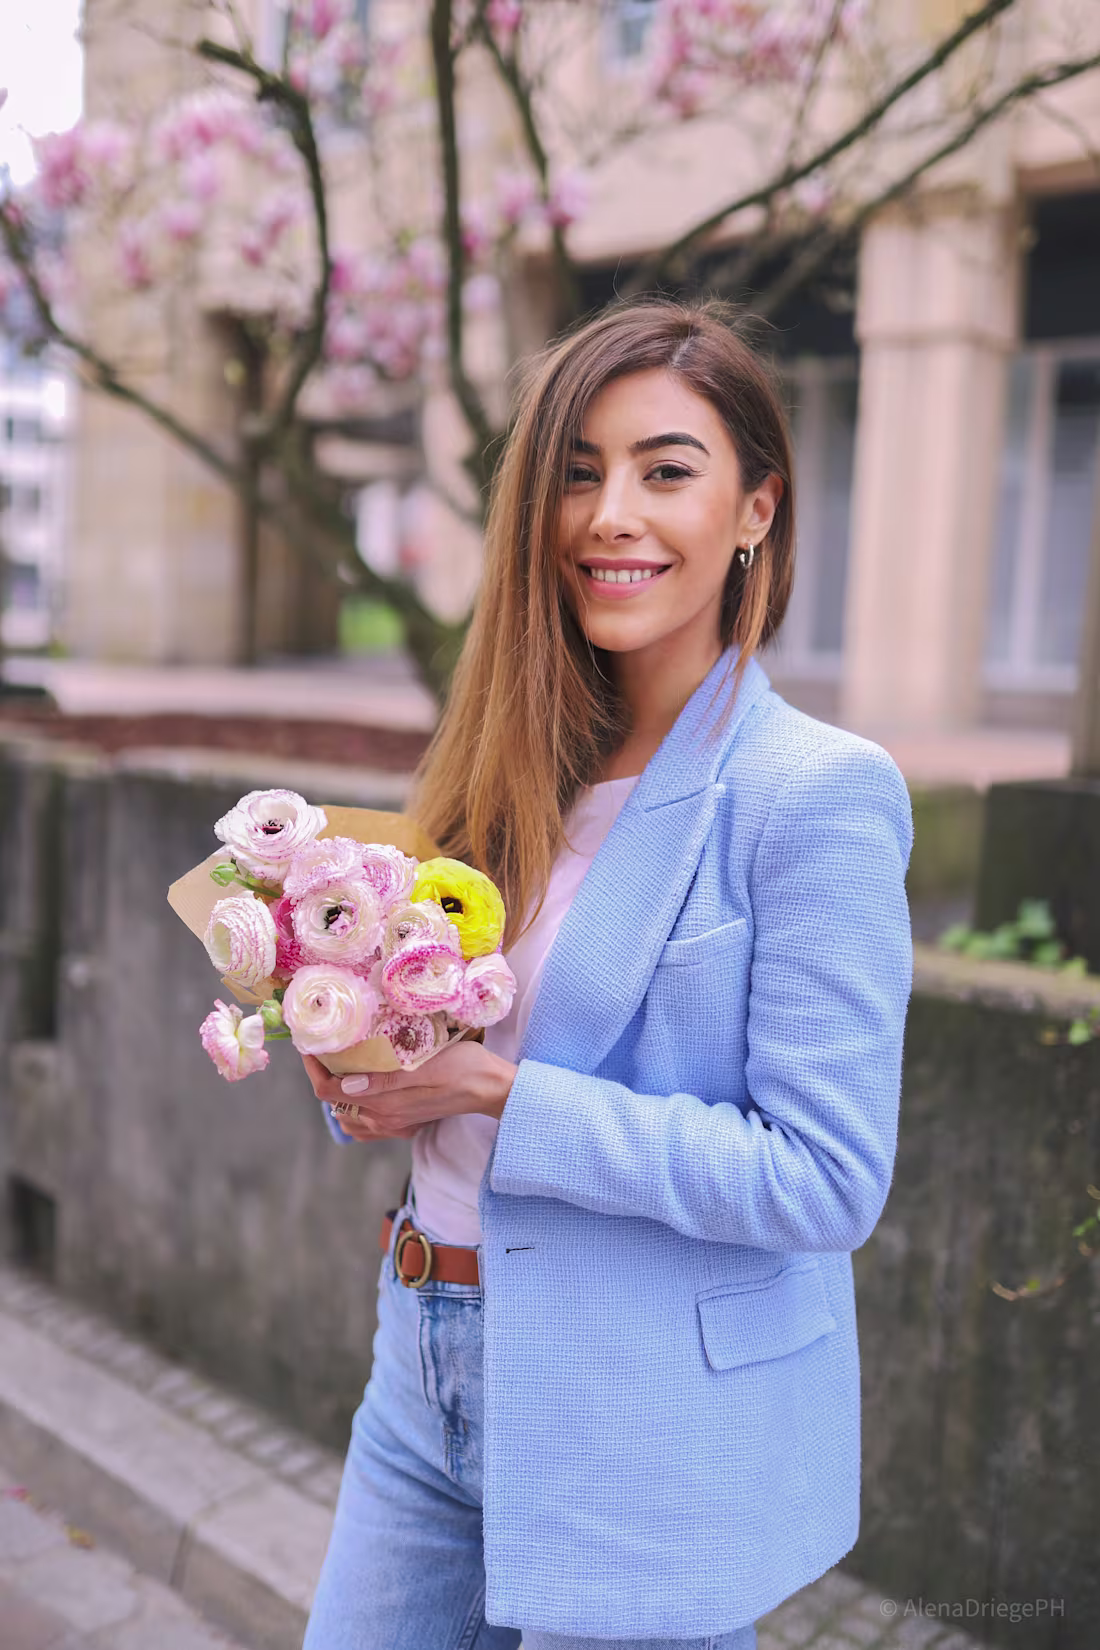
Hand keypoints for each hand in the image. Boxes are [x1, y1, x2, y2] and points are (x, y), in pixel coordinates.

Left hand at [301, 1039, 517, 1143]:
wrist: (492, 1087)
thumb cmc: (464, 1067)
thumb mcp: (426, 1064)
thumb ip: (385, 1079)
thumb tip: (347, 1083)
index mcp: (385, 1104)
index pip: (329, 1092)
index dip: (313, 1068)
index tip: (310, 1043)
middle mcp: (385, 1120)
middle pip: (334, 1103)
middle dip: (324, 1076)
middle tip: (324, 1048)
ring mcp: (395, 1125)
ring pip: (348, 1117)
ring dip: (338, 1094)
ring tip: (342, 1067)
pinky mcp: (405, 1124)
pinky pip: (368, 1125)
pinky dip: (357, 1109)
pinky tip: (366, 1089)